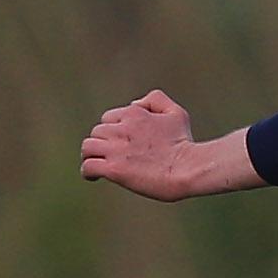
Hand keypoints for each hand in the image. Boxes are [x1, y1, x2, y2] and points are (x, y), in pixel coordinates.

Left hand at [80, 91, 213, 199]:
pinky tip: (94, 177)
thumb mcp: (177, 113)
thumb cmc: (185, 144)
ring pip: (88, 147)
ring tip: (99, 163)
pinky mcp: (114, 169)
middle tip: (111, 155)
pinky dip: (88, 172)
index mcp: (134, 114)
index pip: (109, 118)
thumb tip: (134, 103)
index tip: (122, 142)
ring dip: (91, 155)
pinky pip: (88, 167)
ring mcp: (116, 150)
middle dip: (102, 142)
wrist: (190, 169)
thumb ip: (156, 100)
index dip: (114, 130)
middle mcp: (121, 130)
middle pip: (97, 132)